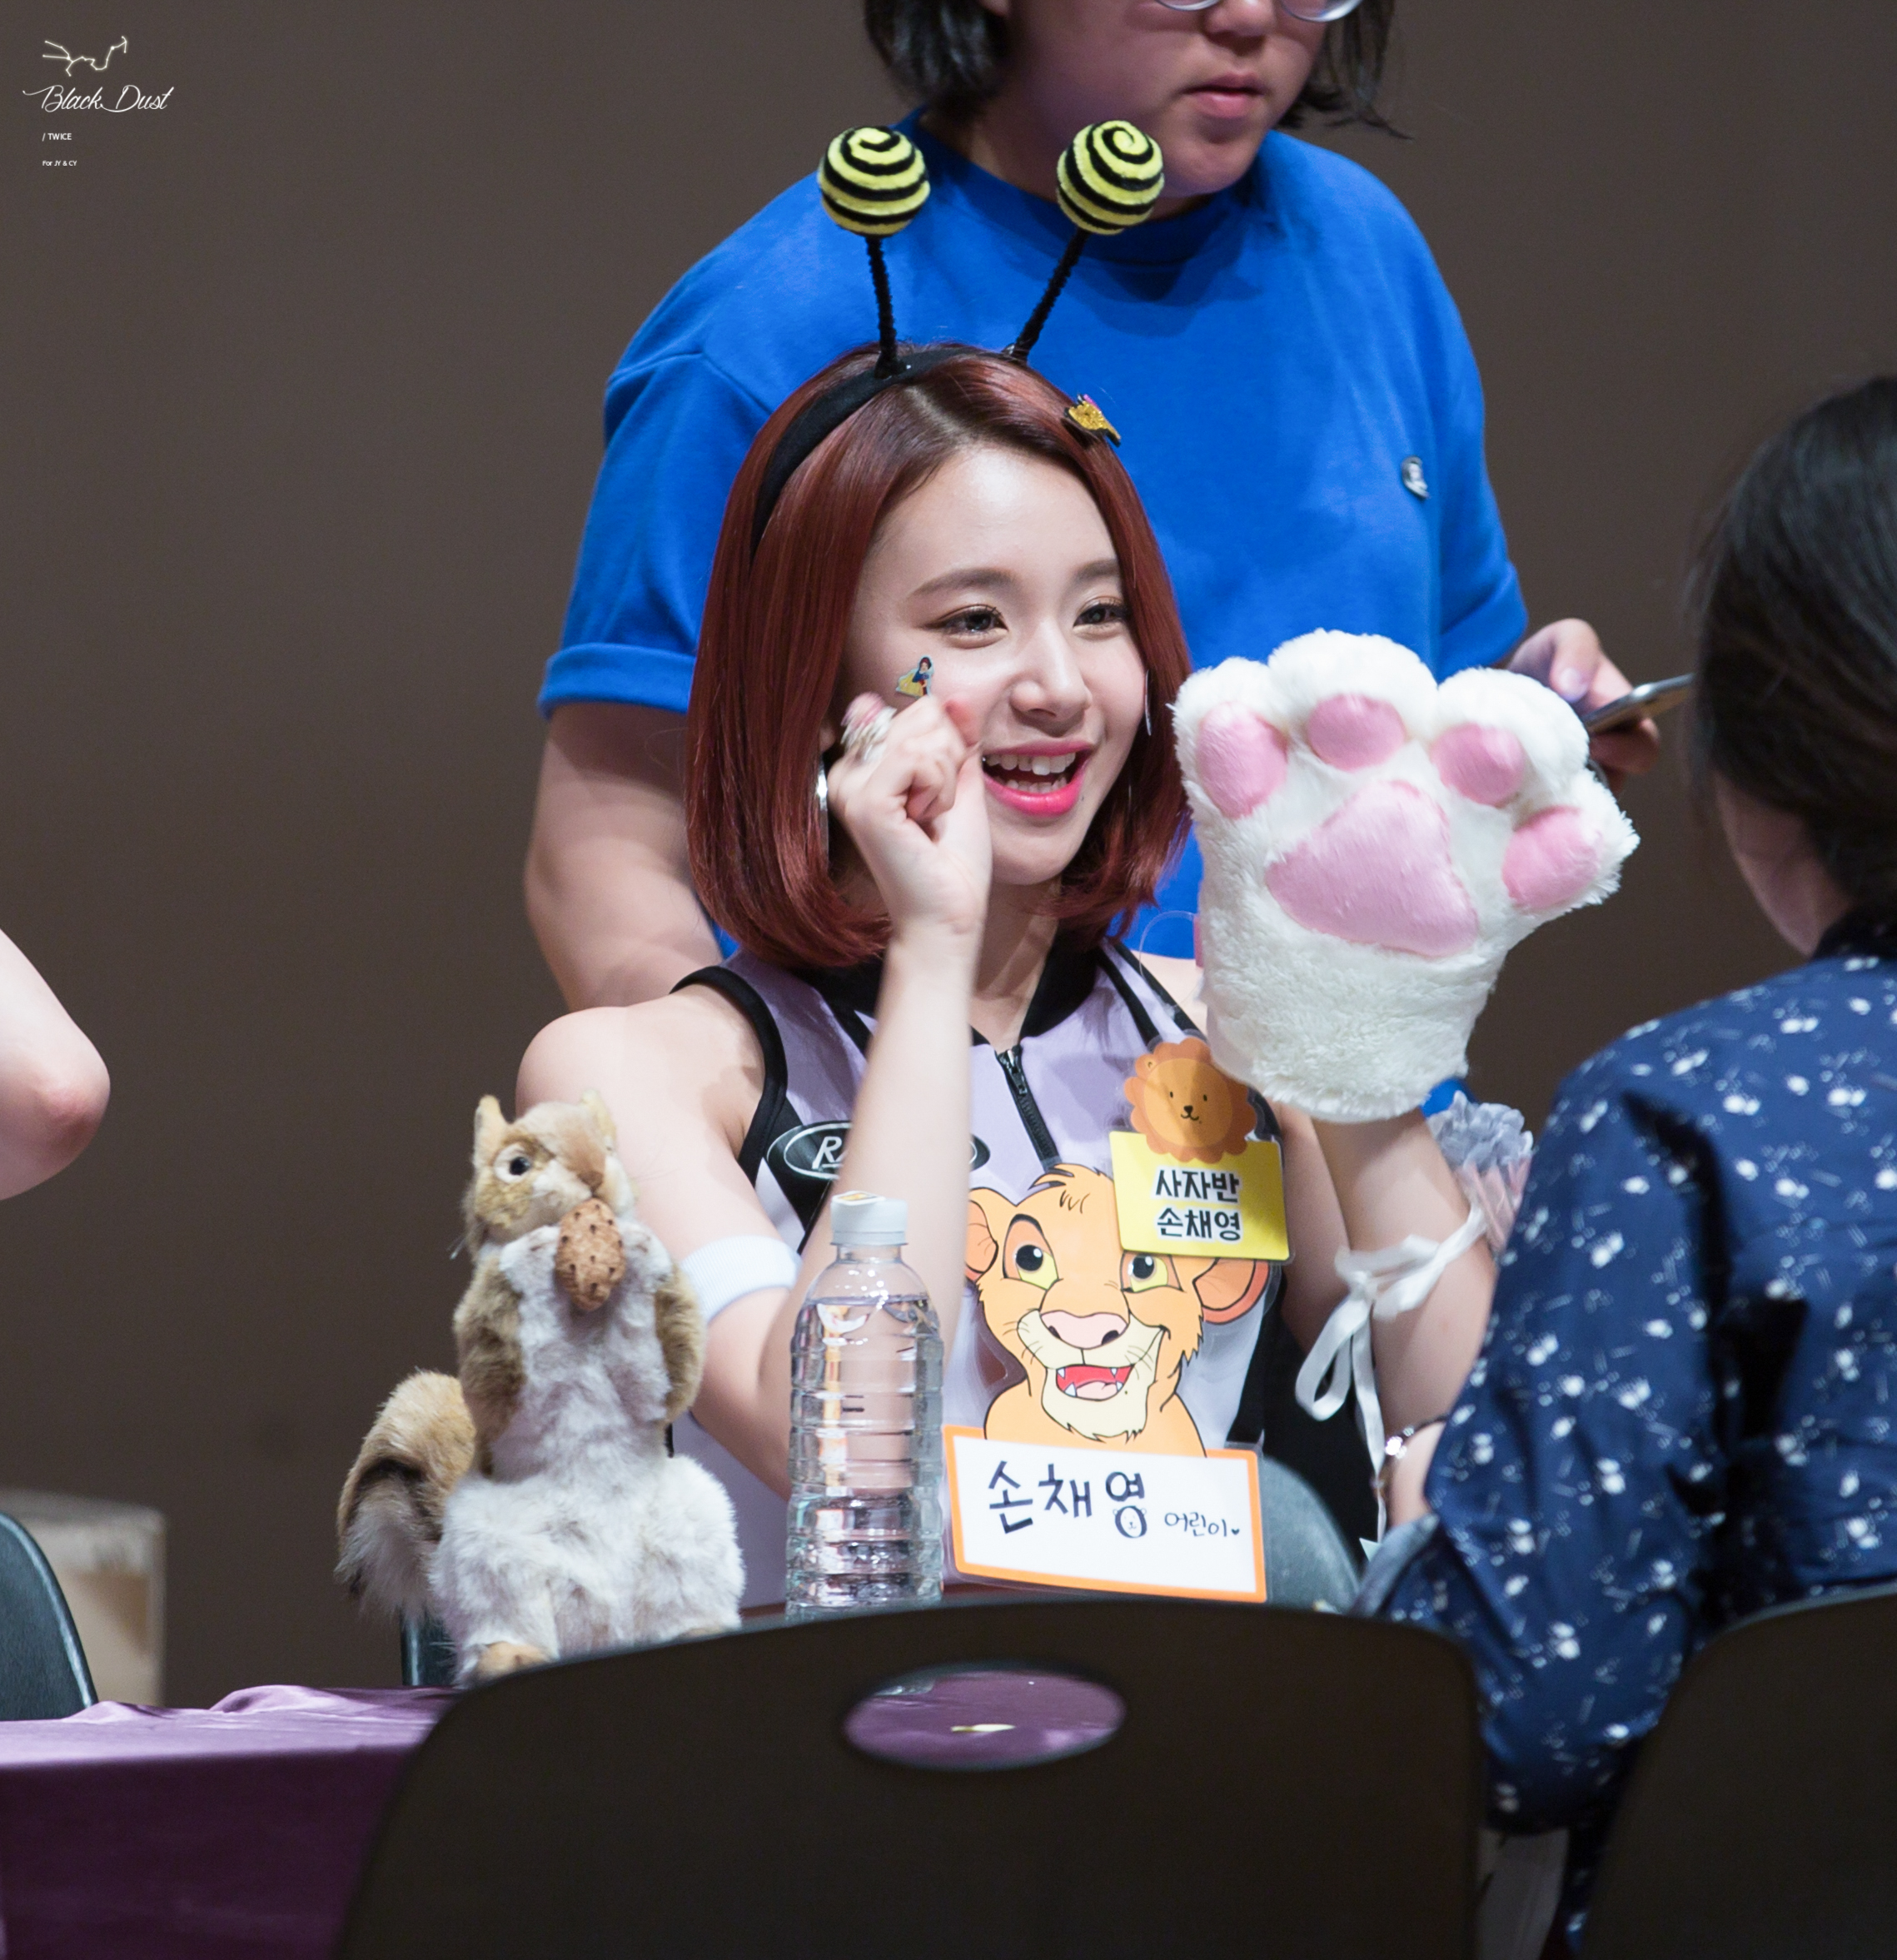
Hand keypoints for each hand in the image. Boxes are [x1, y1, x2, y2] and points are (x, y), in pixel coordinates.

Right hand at [825, 694, 991, 950]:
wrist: (950, 914)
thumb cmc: (952, 860)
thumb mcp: (960, 784)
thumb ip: (958, 739)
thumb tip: (955, 695)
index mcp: (866, 765)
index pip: (919, 709)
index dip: (947, 743)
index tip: (939, 791)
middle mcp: (850, 771)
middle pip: (922, 713)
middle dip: (949, 759)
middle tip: (935, 809)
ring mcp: (851, 785)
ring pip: (922, 733)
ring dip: (946, 779)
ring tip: (930, 817)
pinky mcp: (864, 802)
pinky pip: (918, 758)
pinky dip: (939, 788)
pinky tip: (925, 820)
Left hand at [1507, 619, 1660, 789]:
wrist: (1502, 690)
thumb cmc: (1546, 663)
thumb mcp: (1562, 640)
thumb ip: (1576, 647)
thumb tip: (1573, 685)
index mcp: (1626, 724)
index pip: (1644, 749)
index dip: (1626, 751)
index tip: (1593, 741)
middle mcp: (1607, 760)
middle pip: (1613, 785)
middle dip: (1587, 775)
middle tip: (1555, 762)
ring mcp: (1576, 783)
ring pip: (1576, 804)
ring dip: (1555, 792)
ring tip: (1528, 776)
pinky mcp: (1542, 799)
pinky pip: (1543, 813)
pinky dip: (1529, 803)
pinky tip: (1509, 789)